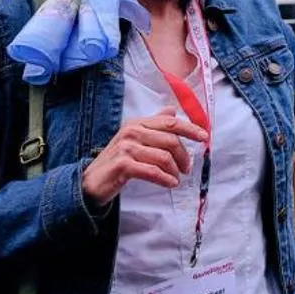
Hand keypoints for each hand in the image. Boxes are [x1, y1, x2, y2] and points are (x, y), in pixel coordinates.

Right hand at [80, 107, 207, 206]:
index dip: (190, 129)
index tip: (205, 137)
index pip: (170, 122)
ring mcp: (126, 148)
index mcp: (137, 123)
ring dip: (175, 170)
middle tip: (187, 168)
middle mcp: (131, 131)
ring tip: (177, 177)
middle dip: (184, 155)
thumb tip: (172, 110)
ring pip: (163, 156)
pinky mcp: (123, 165)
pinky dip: (165, 178)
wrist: (90, 183)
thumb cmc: (116, 162)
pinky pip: (152, 171)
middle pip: (170, 140)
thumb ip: (153, 125)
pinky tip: (170, 183)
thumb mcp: (134, 139)